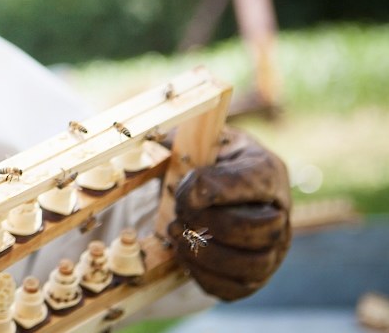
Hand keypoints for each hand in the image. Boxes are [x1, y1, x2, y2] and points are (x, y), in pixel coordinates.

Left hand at [166, 126, 291, 300]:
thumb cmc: (201, 161)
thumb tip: (148, 146)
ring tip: (177, 235)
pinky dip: (204, 276)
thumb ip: (176, 142)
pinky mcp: (254, 276)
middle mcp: (280, 211)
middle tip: (180, 217)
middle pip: (264, 229)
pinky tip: (184, 254)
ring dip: (206, 254)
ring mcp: (273, 248)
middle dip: (213, 226)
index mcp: (267, 170)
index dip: (210, 190)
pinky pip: (235, 288)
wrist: (208, 190)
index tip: (182, 193)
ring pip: (254, 264)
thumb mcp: (192, 140)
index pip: (253, 182)